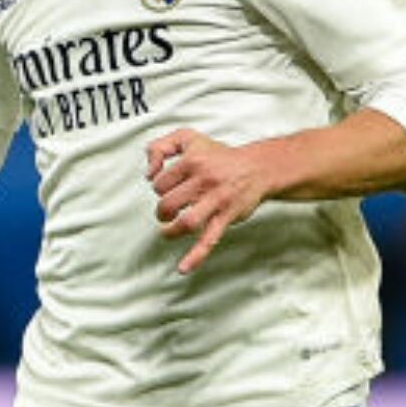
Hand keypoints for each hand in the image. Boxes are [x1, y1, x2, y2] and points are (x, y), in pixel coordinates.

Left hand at [146, 127, 281, 274]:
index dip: (159, 188)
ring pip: (186, 222)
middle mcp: (204, 181)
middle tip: (166, 212)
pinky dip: (196, 256)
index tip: (167, 189)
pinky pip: (209, 240)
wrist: (257, 167)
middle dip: (162, 211)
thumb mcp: (187, 138)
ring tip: (168, 231)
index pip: (160, 183)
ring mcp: (216, 201)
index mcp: (192, 161)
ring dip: (171, 230)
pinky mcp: (226, 217)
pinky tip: (184, 268)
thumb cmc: (219, 156)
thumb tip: (148, 172)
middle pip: (168, 203)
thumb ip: (160, 147)